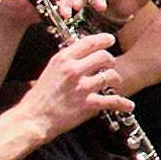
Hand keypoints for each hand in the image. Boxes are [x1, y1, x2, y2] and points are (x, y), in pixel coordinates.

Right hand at [13, 31, 134, 139]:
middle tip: (110, 66)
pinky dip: (123, 103)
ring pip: (111, 76)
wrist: (32, 120)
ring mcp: (81, 87)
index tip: (110, 40)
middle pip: (104, 56)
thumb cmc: (39, 98)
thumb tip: (79, 53)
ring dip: (116, 80)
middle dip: (110, 61)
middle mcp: (73, 70)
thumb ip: (65, 62)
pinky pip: (113, 100)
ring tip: (115, 83)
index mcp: (62, 60)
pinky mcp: (88, 104)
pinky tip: (128, 105)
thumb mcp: (49, 71)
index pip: (88, 42)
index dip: (103, 39)